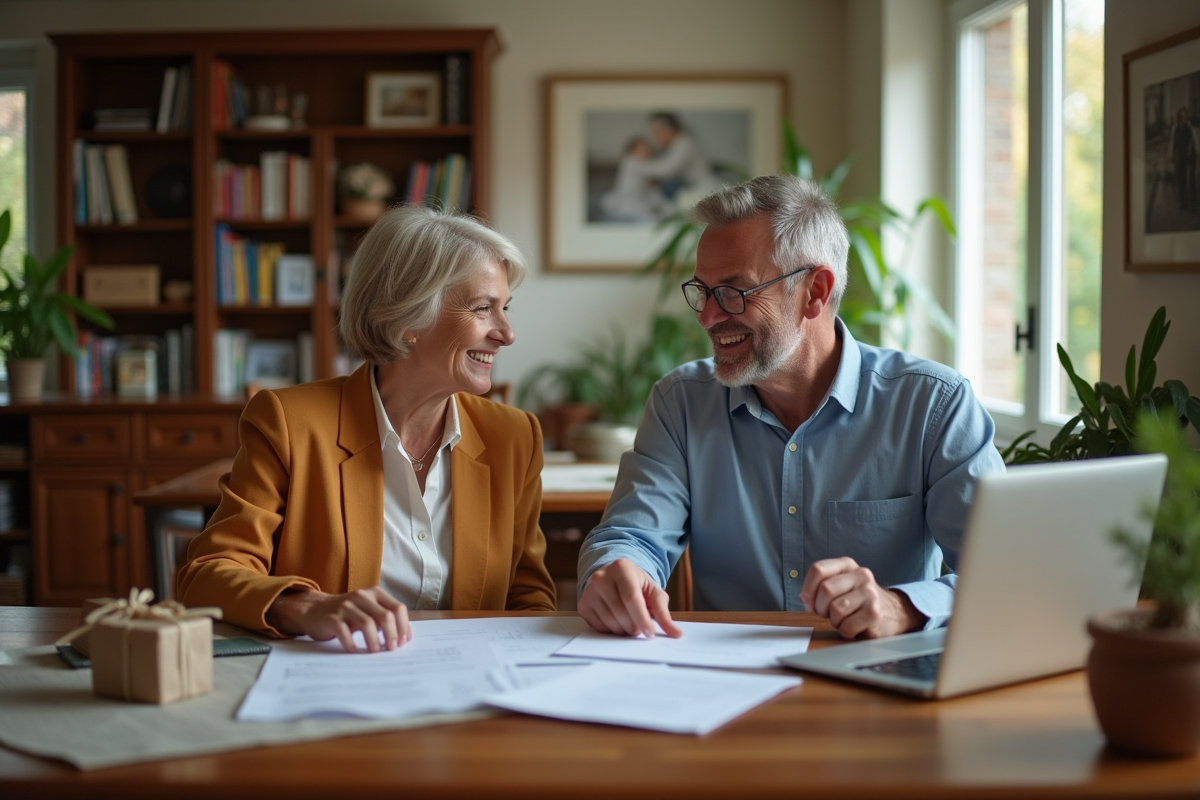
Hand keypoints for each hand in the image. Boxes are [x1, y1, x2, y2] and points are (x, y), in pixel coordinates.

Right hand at [267, 587, 411, 652]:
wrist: (314, 609)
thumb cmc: (347, 614)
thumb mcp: (368, 610)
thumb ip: (384, 618)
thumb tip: (403, 637)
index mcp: (375, 593)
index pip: (398, 608)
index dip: (403, 626)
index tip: (403, 642)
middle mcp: (362, 596)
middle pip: (386, 616)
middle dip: (392, 635)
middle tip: (391, 649)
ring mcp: (345, 605)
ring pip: (367, 623)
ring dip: (374, 641)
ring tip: (375, 651)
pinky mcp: (332, 617)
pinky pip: (345, 632)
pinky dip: (352, 644)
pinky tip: (355, 650)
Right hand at [578, 558, 682, 638]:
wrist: (613, 577)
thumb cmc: (636, 585)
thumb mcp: (653, 592)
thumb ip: (664, 612)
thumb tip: (677, 634)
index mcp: (622, 568)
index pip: (632, 598)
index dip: (642, 619)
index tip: (650, 633)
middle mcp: (602, 577)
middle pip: (621, 613)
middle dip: (635, 626)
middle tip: (641, 627)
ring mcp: (589, 590)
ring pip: (611, 622)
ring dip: (624, 630)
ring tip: (630, 622)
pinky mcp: (583, 604)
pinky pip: (599, 627)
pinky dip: (612, 630)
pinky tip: (617, 621)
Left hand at [799, 558, 925, 638]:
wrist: (892, 613)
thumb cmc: (858, 601)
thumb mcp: (840, 585)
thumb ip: (820, 586)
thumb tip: (805, 598)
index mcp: (847, 565)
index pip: (818, 569)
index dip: (808, 589)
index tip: (809, 602)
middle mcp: (860, 575)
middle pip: (825, 590)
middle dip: (820, 608)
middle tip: (828, 614)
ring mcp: (870, 593)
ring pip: (836, 609)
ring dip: (834, 620)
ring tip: (843, 619)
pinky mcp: (875, 612)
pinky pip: (847, 626)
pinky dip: (845, 631)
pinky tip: (853, 627)